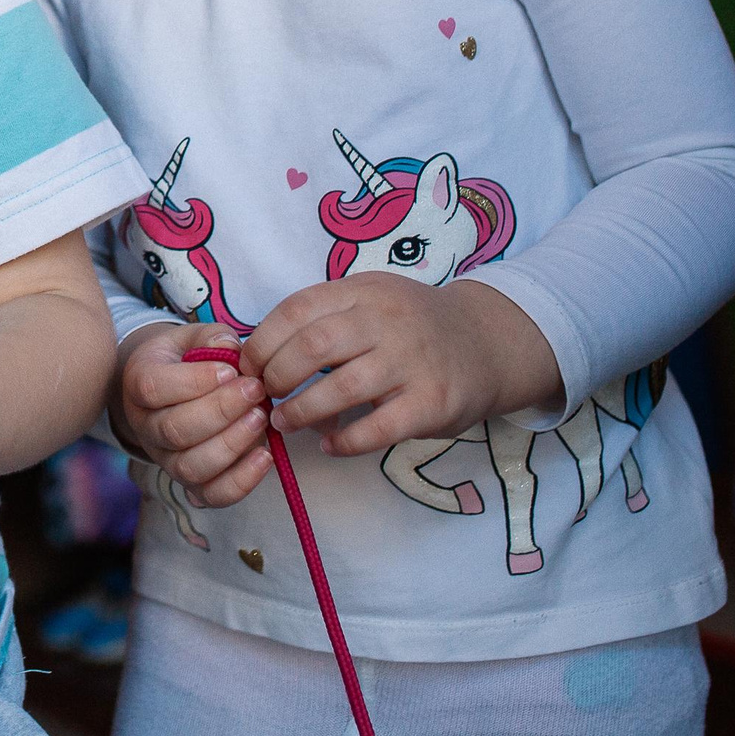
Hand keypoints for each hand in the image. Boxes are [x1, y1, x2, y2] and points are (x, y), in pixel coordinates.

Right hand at [111, 323, 272, 507]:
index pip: (154, 388)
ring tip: (261, 418)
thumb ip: (211, 337)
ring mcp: (166, 460)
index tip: (231, 370)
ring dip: (232, 444)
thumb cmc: (184, 361)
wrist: (170, 393)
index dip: (195, 381)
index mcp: (137, 385)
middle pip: (175, 429)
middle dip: (221, 410)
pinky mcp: (191, 484)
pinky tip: (265, 456)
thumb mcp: (190, 338)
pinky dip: (242, 481)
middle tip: (255, 390)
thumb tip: (229, 346)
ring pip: (192, 466)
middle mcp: (145, 427)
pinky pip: (213, 495)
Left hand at [245, 275, 562, 456]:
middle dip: (277, 374)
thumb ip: (324, 317)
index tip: (247, 365)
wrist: (487, 343)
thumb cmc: (412, 325)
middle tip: (262, 395)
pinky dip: (346, 439)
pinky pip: (379, 427)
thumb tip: (258, 354)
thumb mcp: (370, 300)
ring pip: (343, 386)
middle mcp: (388, 320)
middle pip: (315, 344)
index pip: (298, 308)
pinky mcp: (433, 402)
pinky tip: (328, 444)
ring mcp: (413, 361)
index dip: (263, 340)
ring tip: (284, 422)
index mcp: (363, 291)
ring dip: (302, 409)